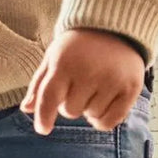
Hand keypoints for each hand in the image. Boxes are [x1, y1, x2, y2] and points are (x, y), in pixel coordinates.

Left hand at [21, 29, 145, 135]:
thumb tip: (26, 109)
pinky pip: (109, 122)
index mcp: (65, 62)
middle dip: (69, 104)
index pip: (50, 97)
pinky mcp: (131, 88)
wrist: (115, 28)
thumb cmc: (78, 46)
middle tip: (77, 86)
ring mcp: (112, 80)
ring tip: (94, 87)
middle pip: (70, 111)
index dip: (44, 116)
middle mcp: (89, 71)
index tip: (42, 129)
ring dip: (88, 108)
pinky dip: (102, 119)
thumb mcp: (54, 57)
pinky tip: (102, 103)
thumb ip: (40, 84)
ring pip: (90, 116)